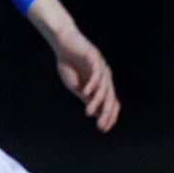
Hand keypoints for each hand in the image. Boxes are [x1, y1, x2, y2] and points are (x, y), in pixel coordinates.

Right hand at [27, 0, 121, 131]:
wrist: (63, 43)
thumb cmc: (69, 64)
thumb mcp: (77, 86)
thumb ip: (87, 98)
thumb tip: (97, 114)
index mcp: (102, 84)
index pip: (110, 102)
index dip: (109, 115)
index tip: (103, 129)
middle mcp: (105, 76)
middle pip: (110, 97)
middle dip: (106, 113)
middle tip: (100, 126)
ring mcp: (101, 67)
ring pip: (103, 87)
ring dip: (97, 101)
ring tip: (89, 112)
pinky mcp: (94, 57)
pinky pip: (97, 73)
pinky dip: (92, 84)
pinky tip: (86, 93)